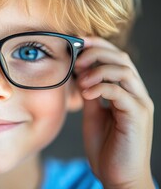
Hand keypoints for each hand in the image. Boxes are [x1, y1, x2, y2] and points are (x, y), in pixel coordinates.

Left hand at [75, 37, 154, 187]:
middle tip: (77, 58)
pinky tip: (86, 93)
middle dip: (97, 52)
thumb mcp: (93, 114)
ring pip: (124, 70)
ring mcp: (139, 104)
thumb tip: (80, 74)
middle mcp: (136, 93)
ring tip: (81, 79)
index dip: (98, 46)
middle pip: (121, 58)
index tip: (77, 41)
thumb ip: (91, 93)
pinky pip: (120, 92)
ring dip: (98, 69)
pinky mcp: (137, 116)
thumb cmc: (106, 147)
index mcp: (126, 91)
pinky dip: (101, 87)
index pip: (115, 58)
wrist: (117, 176)